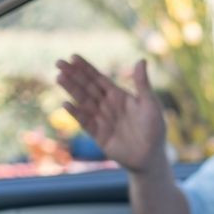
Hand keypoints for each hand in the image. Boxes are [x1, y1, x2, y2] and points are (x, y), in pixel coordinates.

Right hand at [56, 55, 166, 173]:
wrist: (151, 157)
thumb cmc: (154, 129)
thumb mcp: (150, 104)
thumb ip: (142, 84)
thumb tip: (141, 60)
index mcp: (118, 95)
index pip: (98, 78)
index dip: (86, 68)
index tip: (73, 57)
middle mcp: (107, 105)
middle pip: (87, 87)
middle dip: (73, 75)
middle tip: (58, 63)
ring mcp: (101, 119)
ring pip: (83, 101)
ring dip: (71, 90)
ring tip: (59, 77)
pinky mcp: (98, 135)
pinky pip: (85, 122)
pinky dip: (76, 113)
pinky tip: (66, 103)